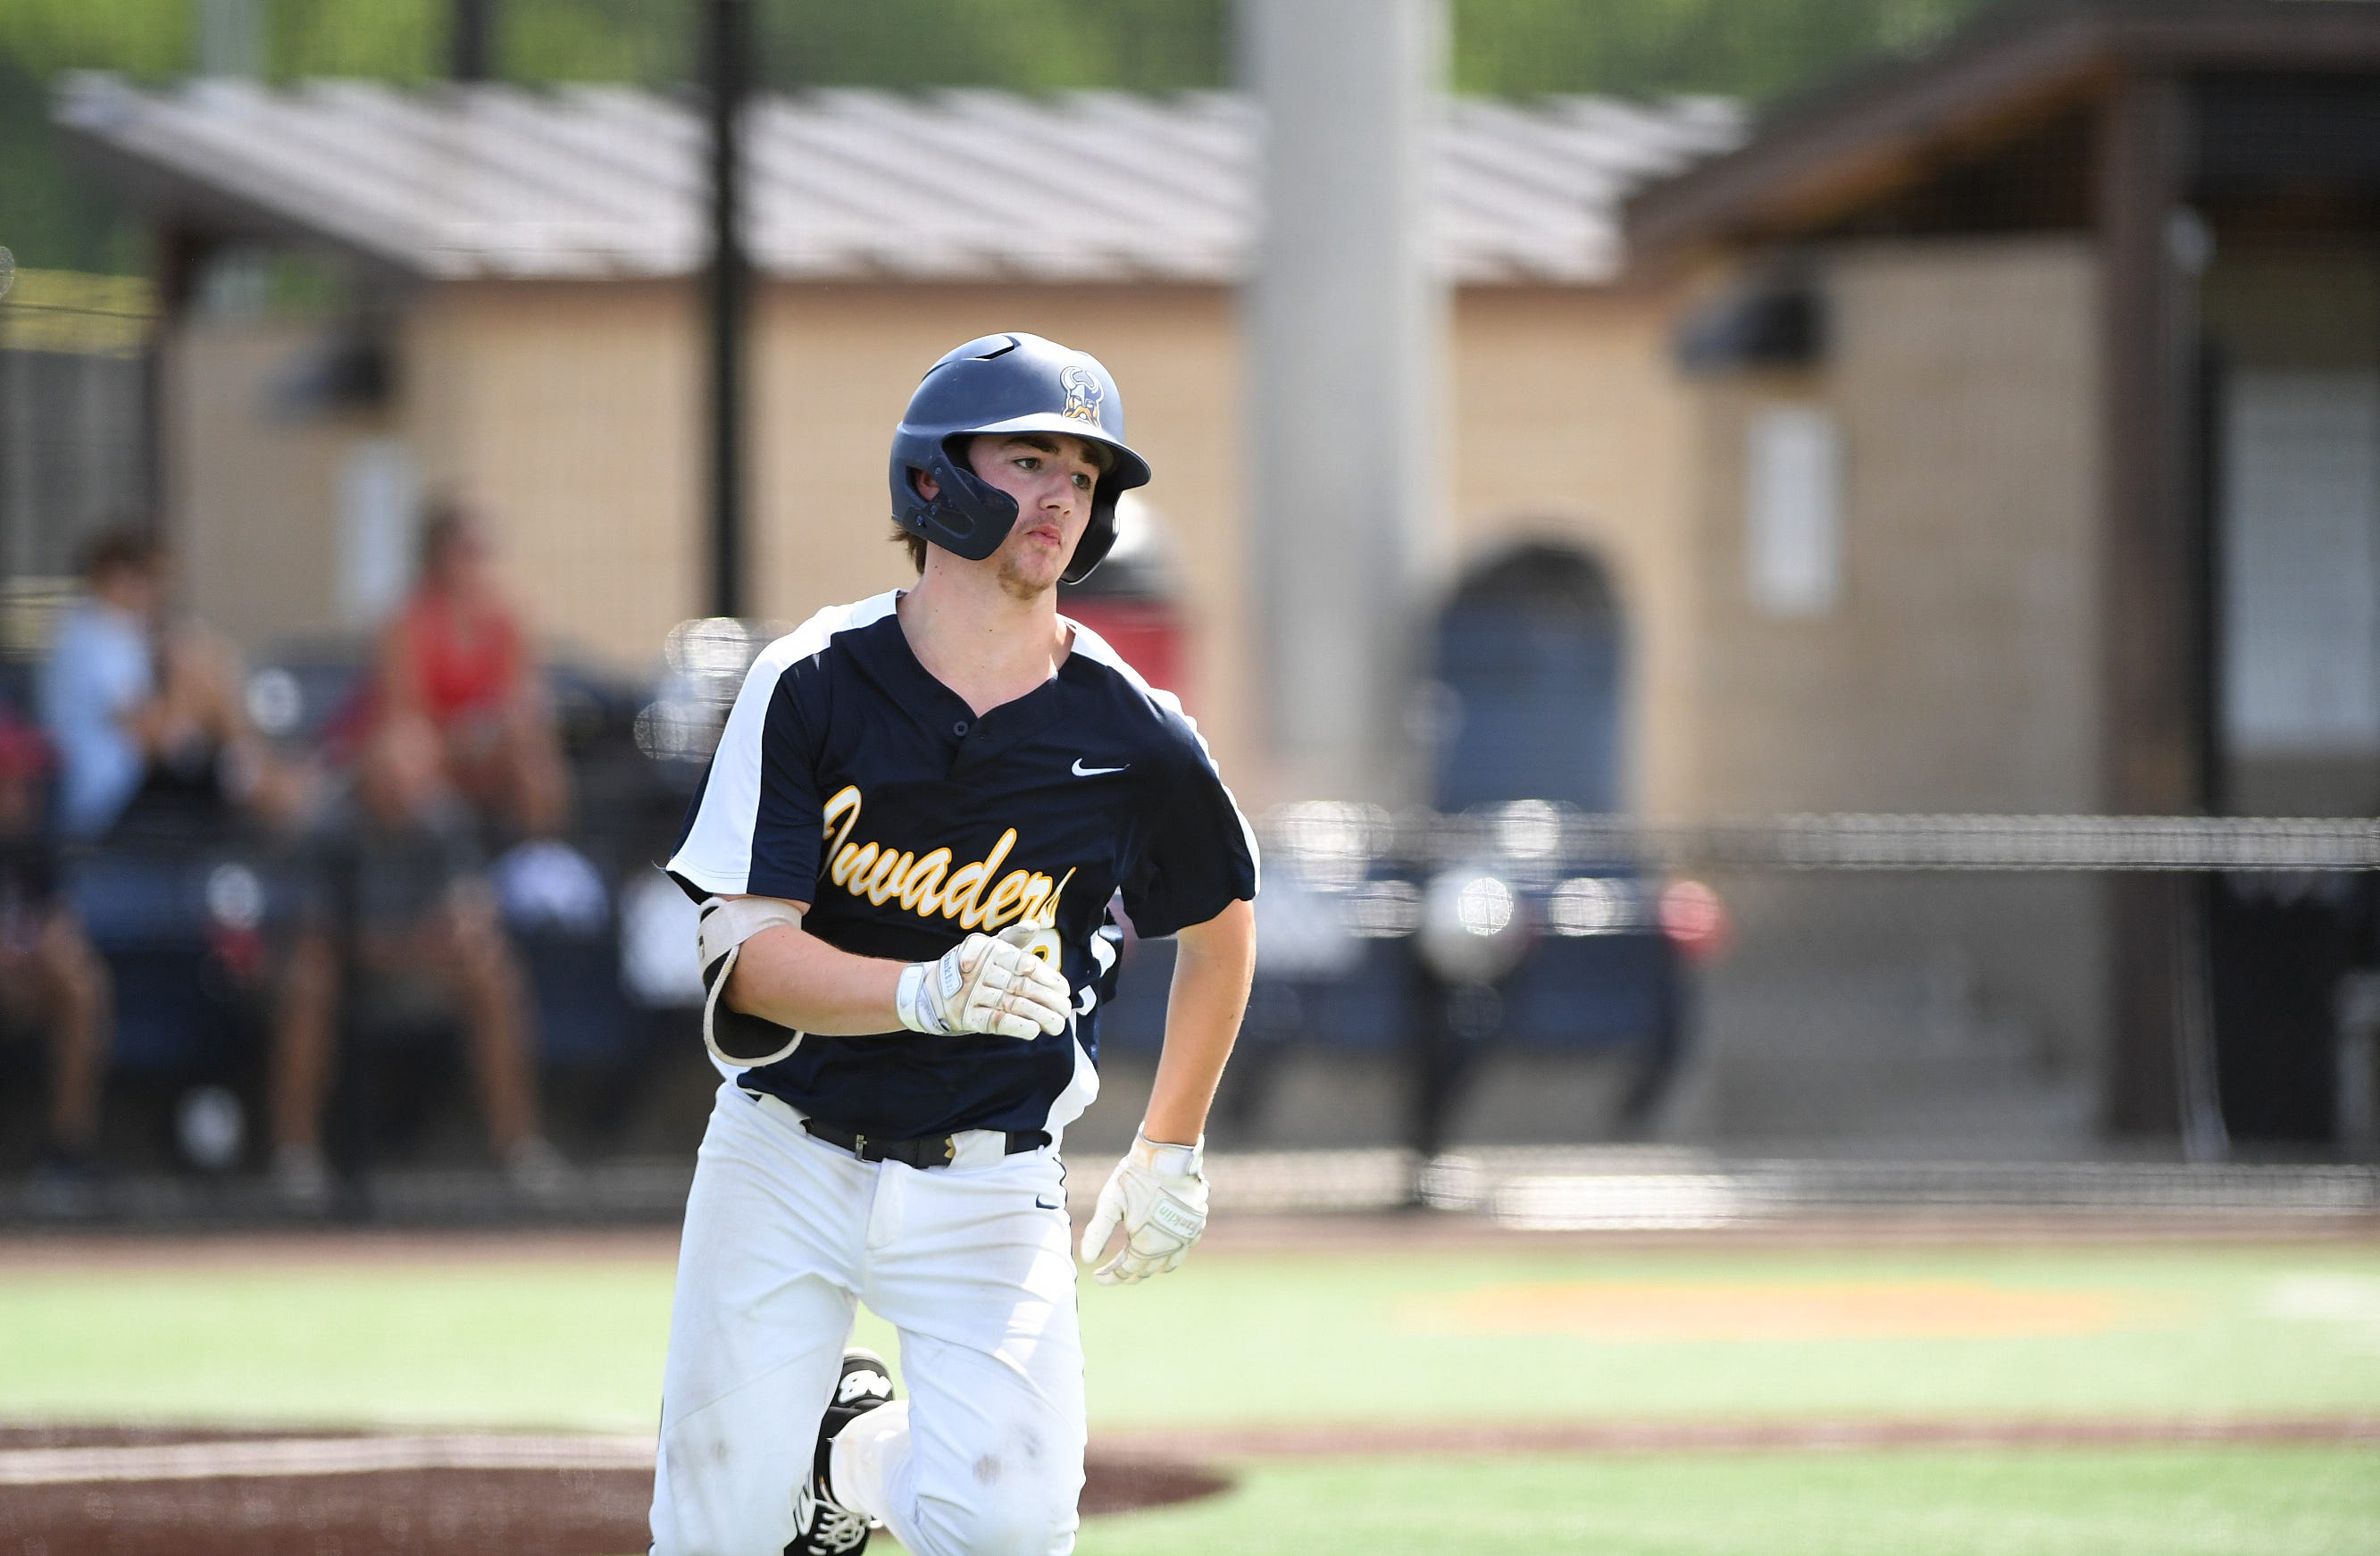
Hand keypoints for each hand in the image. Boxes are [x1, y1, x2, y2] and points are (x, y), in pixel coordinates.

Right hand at [897, 927, 1070, 1040]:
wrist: (931, 991)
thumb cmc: (970, 968)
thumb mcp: (990, 947)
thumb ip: (1014, 937)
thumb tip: (1033, 925)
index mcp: (992, 952)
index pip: (1024, 963)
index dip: (1047, 976)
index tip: (1064, 988)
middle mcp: (983, 971)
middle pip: (1022, 986)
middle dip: (1047, 999)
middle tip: (1067, 1009)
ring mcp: (974, 995)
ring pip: (1012, 1004)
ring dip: (1038, 1015)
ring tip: (1058, 1024)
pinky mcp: (967, 1017)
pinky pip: (994, 1021)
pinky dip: (1015, 1026)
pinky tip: (1033, 1031)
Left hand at [1079, 1131, 1207, 1284]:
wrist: (1168, 1155)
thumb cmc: (1135, 1178)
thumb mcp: (1110, 1203)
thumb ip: (1097, 1233)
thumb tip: (1087, 1260)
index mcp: (1147, 1245)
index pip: (1127, 1271)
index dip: (1111, 1277)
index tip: (1097, 1277)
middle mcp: (1170, 1246)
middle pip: (1146, 1270)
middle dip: (1127, 1274)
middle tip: (1113, 1273)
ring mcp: (1187, 1235)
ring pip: (1168, 1263)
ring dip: (1150, 1267)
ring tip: (1136, 1266)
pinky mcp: (1197, 1223)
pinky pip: (1184, 1249)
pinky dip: (1170, 1254)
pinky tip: (1162, 1249)